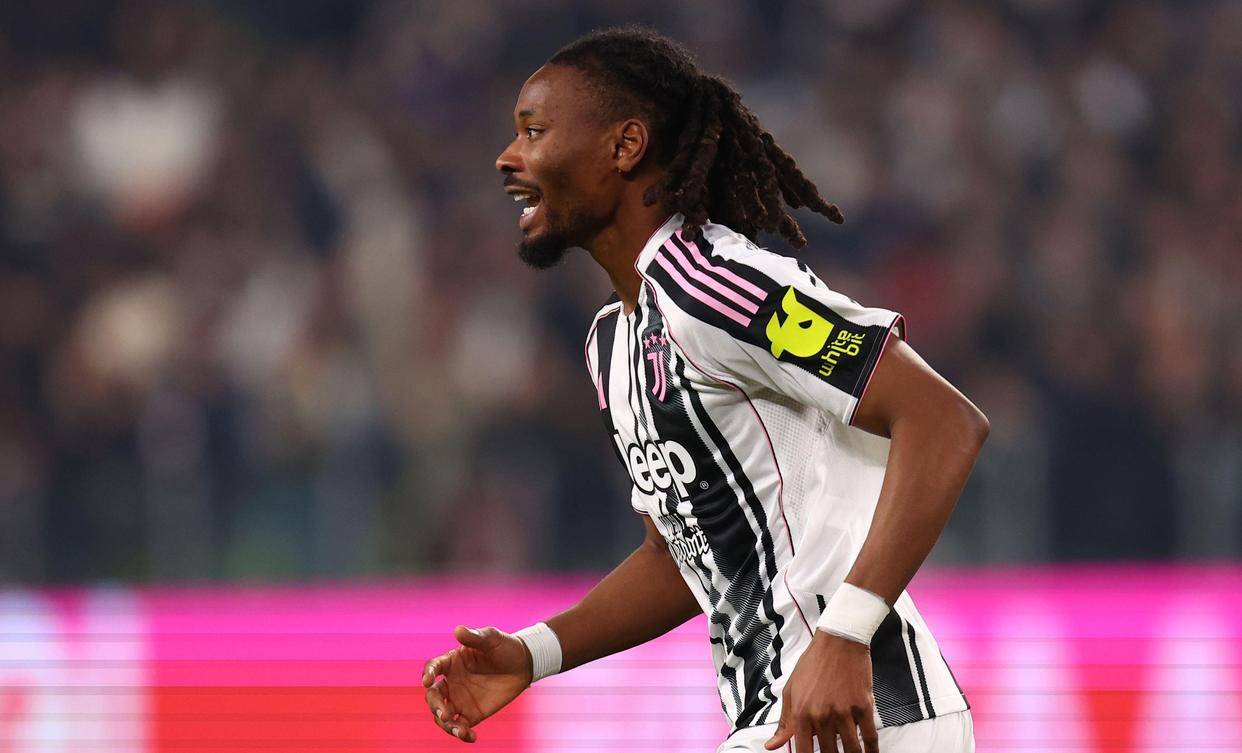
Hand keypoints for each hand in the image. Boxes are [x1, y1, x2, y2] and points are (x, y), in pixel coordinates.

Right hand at [422, 625, 533, 742]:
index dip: (428, 673)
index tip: (428, 681)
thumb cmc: (504, 647)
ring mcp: (460, 700)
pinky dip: (462, 734)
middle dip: (435, 706)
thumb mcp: (491, 638)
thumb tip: (458, 630)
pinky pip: (460, 727)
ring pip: (442, 715)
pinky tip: (471, 736)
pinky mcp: (472, 714)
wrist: (524, 664)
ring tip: (460, 730)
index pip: (433, 668)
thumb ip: (475, 636)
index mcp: (451, 662)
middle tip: (445, 713)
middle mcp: (451, 682)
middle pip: (433, 696)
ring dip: (446, 724)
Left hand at [764, 631, 878, 752]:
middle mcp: (822, 715)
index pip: (803, 751)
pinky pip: (870, 737)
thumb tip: (771, 746)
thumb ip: (784, 722)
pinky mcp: (863, 706)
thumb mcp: (791, 690)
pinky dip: (872, 751)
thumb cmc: (812, 664)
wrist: (838, 641)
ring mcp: (844, 712)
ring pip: (851, 750)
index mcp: (801, 713)